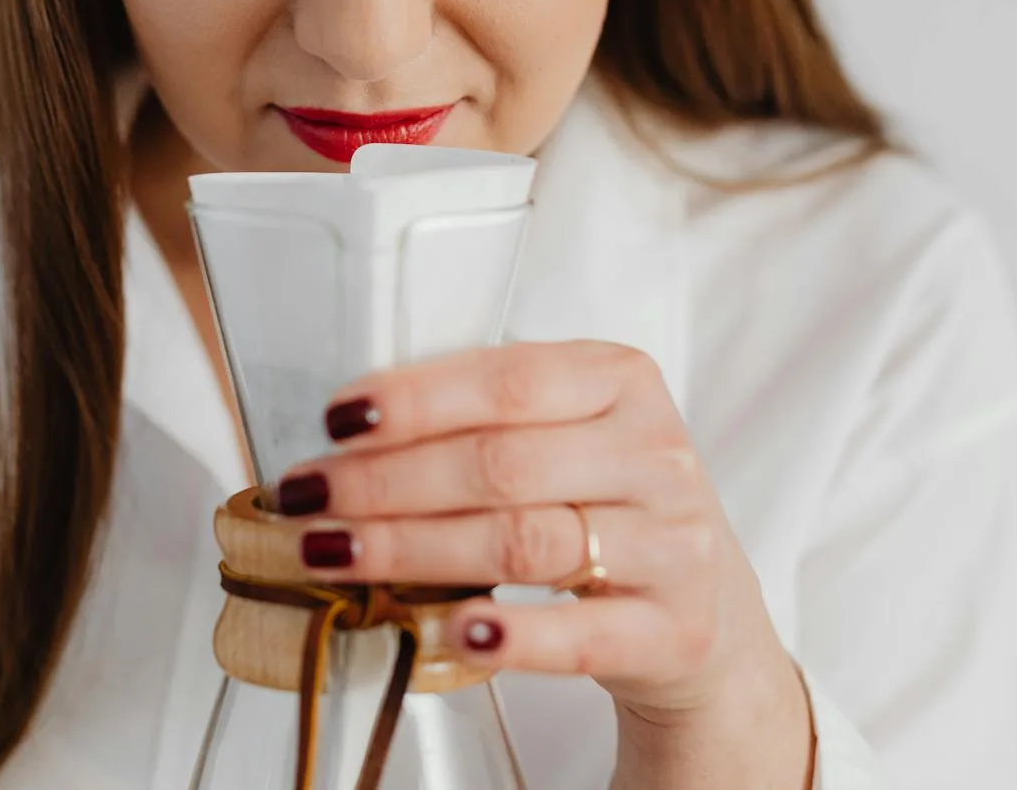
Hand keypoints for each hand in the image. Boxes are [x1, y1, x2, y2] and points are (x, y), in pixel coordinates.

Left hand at [273, 340, 812, 788]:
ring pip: (523, 542)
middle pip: (501, 465)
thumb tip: (351, 426)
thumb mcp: (568, 435)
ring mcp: (672, 544)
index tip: (337, 419)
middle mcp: (655, 455)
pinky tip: (454, 629)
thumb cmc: (608, 504)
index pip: (508, 381)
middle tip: (310, 495)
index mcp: (622, 382)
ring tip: (337, 554)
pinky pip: (582, 634)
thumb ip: (486, 417)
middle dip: (387, 481)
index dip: (415, 400)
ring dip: (413, 549)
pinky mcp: (672, 630)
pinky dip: (513, 635)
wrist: (707, 611)